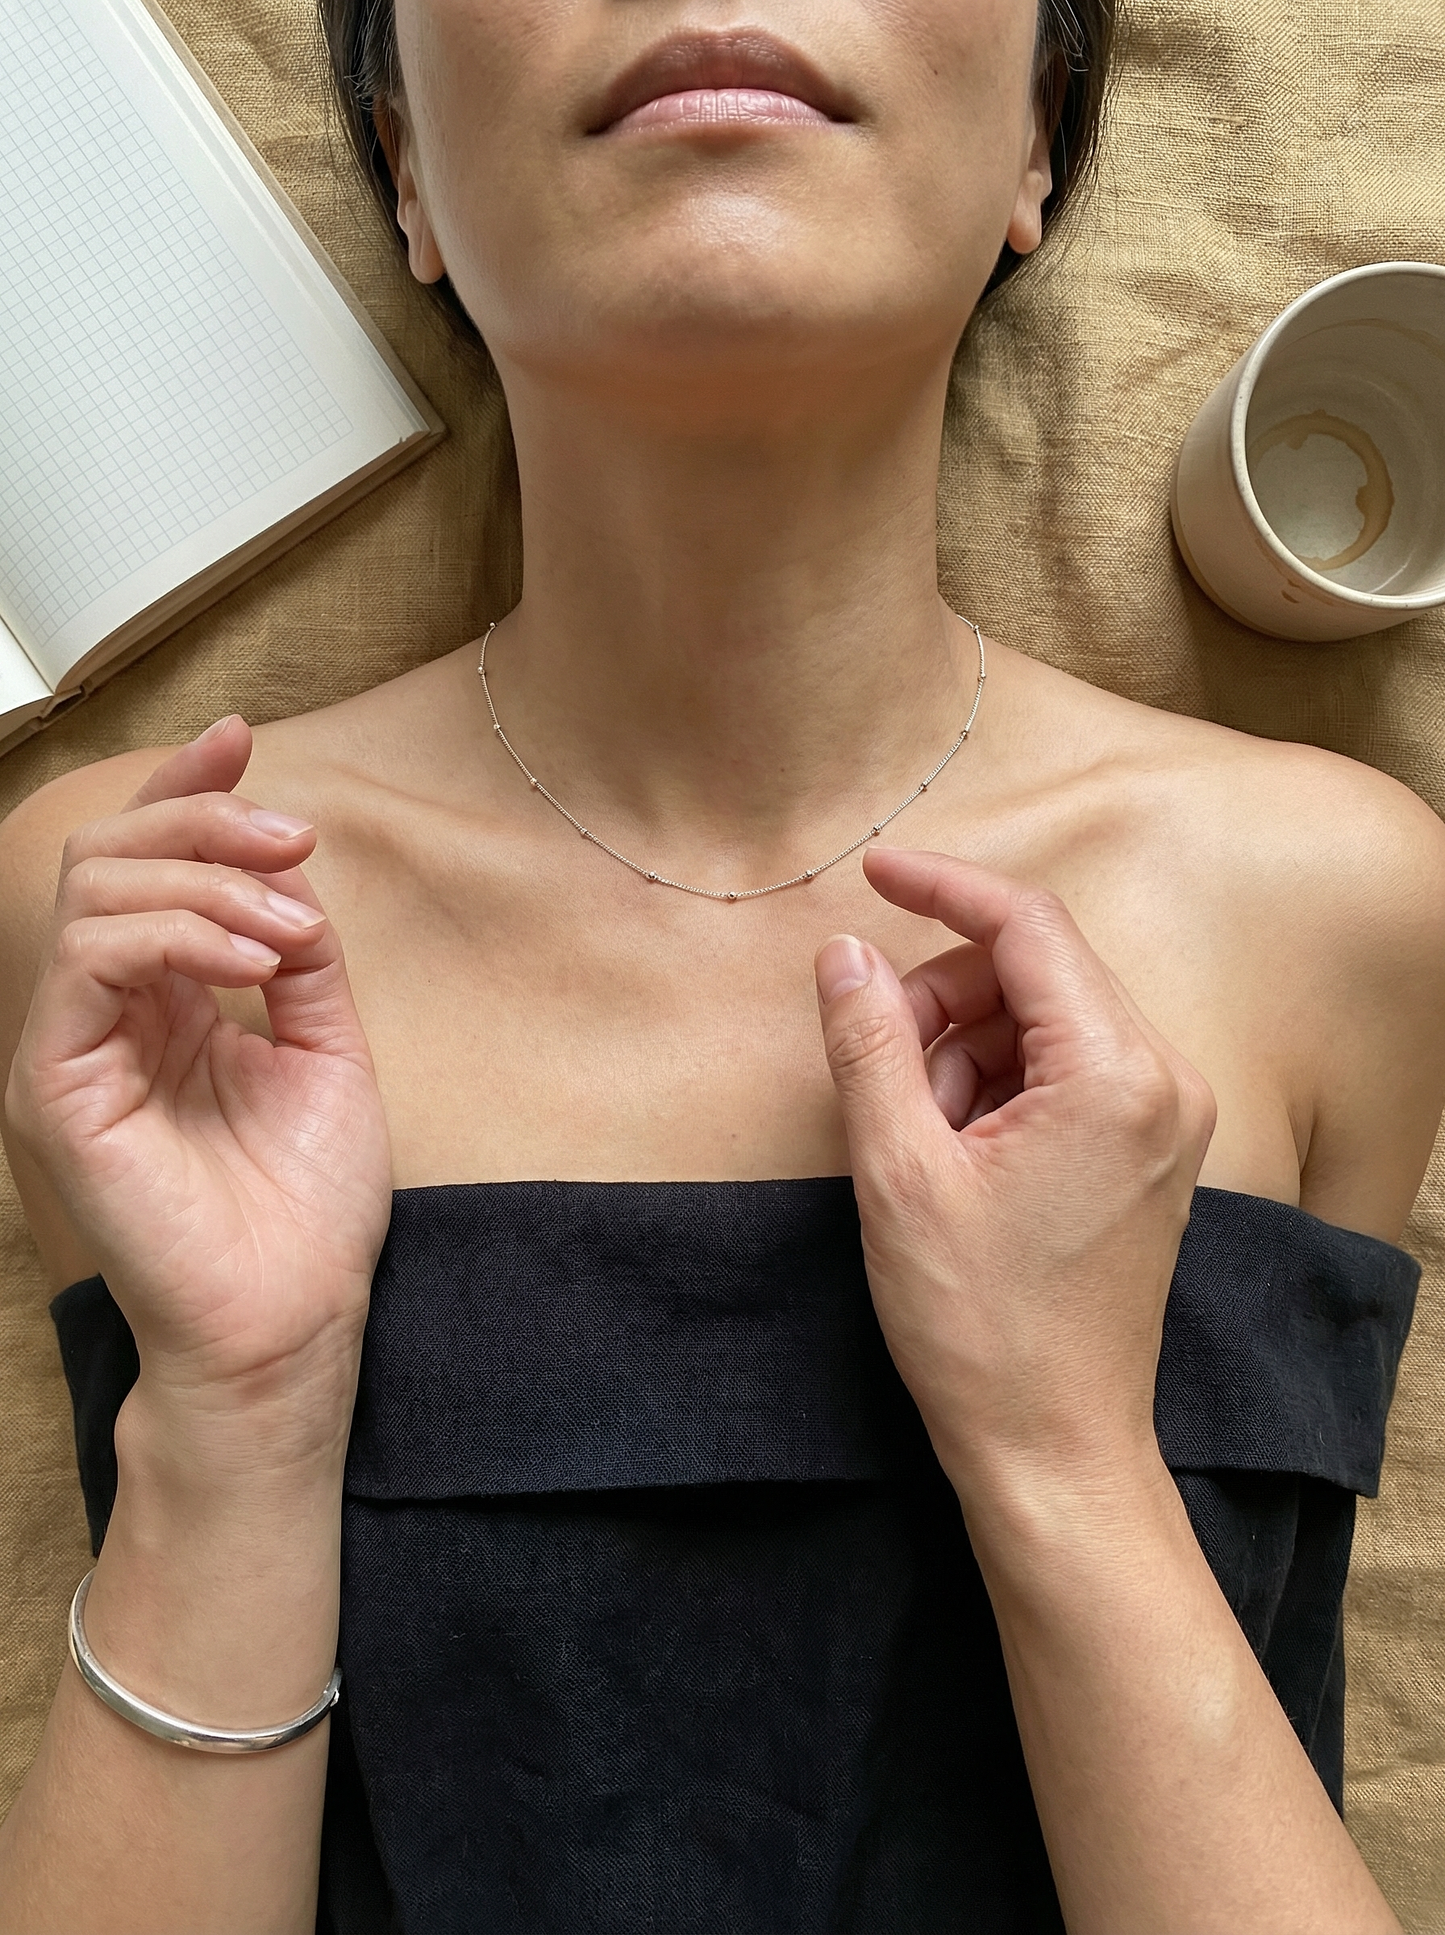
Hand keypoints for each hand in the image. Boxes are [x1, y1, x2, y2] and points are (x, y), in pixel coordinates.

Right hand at [4, 719, 391, 1465]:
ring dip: (204, 880)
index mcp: (160, 1003)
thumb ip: (299, 959)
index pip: (144, 867)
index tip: (242, 739)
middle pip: (111, 856)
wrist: (291, 1322)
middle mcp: (103, 1016)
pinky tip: (250, 957)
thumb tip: (291, 873)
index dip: (183, 792)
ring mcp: (71, 1048)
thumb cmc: (304, 1208)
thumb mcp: (325, 1051)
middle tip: (294, 838)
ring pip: (94, 891)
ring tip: (286, 924)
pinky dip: (174, 932)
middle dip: (204, 821)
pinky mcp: (54, 1086)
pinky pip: (88, 959)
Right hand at [814, 847, 1215, 1506]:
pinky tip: (956, 1152)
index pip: (1029, 927)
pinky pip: (1063, 1068)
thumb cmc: (980, 1325)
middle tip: (878, 1067)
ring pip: (1043, 1018)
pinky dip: (997, 1084)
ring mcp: (1164, 1116)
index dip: (942, 888)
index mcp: (1116, 1073)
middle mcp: (1162, 1079)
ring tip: (918, 1136)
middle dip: (941, 997)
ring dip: (963, 1046)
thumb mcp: (899, 1172)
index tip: (873, 874)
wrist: (1053, 1445)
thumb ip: (869, 1043)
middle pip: (1035, 970)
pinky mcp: (1148, 1150)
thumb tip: (844, 953)